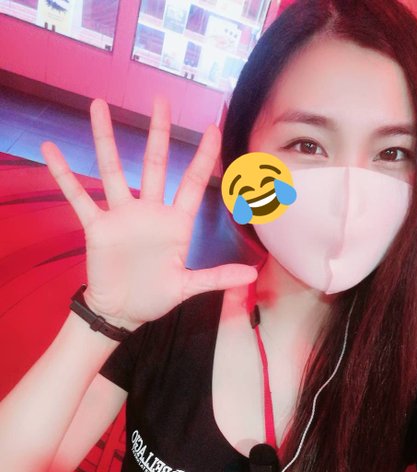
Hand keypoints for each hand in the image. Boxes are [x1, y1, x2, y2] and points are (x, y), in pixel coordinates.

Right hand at [41, 98, 256, 329]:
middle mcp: (149, 211)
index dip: (204, 156)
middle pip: (154, 163)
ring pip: (112, 170)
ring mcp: (121, 216)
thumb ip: (217, 277)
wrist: (123, 312)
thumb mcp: (187, 287)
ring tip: (99, 106)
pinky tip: (51, 150)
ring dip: (105, 139)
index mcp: (175, 223)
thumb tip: (251, 275)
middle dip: (158, 132)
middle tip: (160, 100)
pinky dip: (64, 175)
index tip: (213, 128)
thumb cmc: (154, 296)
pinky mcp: (97, 227)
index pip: (191, 182)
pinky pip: (79, 197)